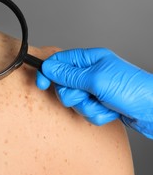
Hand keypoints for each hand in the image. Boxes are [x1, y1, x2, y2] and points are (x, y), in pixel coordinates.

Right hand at [36, 48, 152, 138]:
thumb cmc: (132, 90)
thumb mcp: (96, 80)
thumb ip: (69, 75)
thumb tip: (48, 68)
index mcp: (90, 59)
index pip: (59, 61)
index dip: (48, 72)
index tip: (41, 83)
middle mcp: (91, 72)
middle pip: (64, 84)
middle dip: (73, 95)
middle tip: (85, 96)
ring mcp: (96, 88)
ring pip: (75, 100)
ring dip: (87, 107)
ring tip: (103, 105)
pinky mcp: (101, 102)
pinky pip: (86, 111)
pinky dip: (96, 114)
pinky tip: (110, 111)